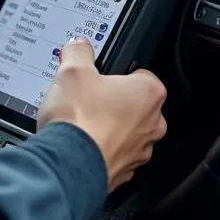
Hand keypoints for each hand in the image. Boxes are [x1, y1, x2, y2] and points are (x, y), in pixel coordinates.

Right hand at [37, 37, 167, 191]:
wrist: (68, 166)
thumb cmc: (79, 120)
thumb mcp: (72, 70)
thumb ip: (79, 52)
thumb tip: (79, 46)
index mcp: (148, 93)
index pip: (141, 73)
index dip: (117, 71)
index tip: (100, 73)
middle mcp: (151, 124)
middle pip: (133, 103)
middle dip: (111, 99)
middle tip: (85, 95)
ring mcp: (139, 152)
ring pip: (124, 131)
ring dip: (105, 126)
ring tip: (78, 120)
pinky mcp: (123, 173)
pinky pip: (112, 154)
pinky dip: (98, 148)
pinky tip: (77, 142)